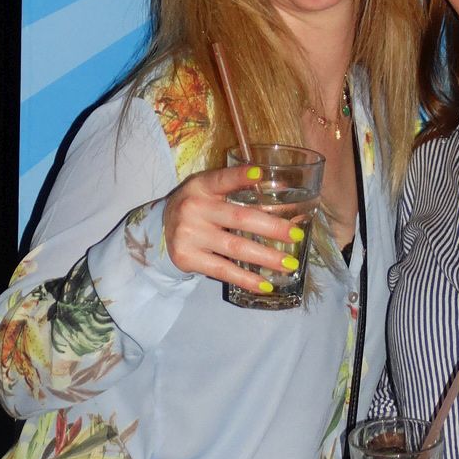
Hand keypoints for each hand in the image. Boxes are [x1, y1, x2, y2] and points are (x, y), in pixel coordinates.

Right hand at [162, 164, 304, 294]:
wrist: (161, 229)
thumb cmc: (197, 208)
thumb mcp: (209, 191)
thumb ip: (236, 189)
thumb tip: (283, 191)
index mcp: (201, 186)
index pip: (221, 179)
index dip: (239, 176)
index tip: (259, 174)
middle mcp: (193, 208)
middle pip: (239, 218)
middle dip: (272, 227)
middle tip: (297, 235)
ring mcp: (189, 234)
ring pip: (235, 247)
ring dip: (266, 257)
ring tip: (289, 264)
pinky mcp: (187, 258)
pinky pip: (222, 270)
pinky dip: (246, 279)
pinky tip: (264, 284)